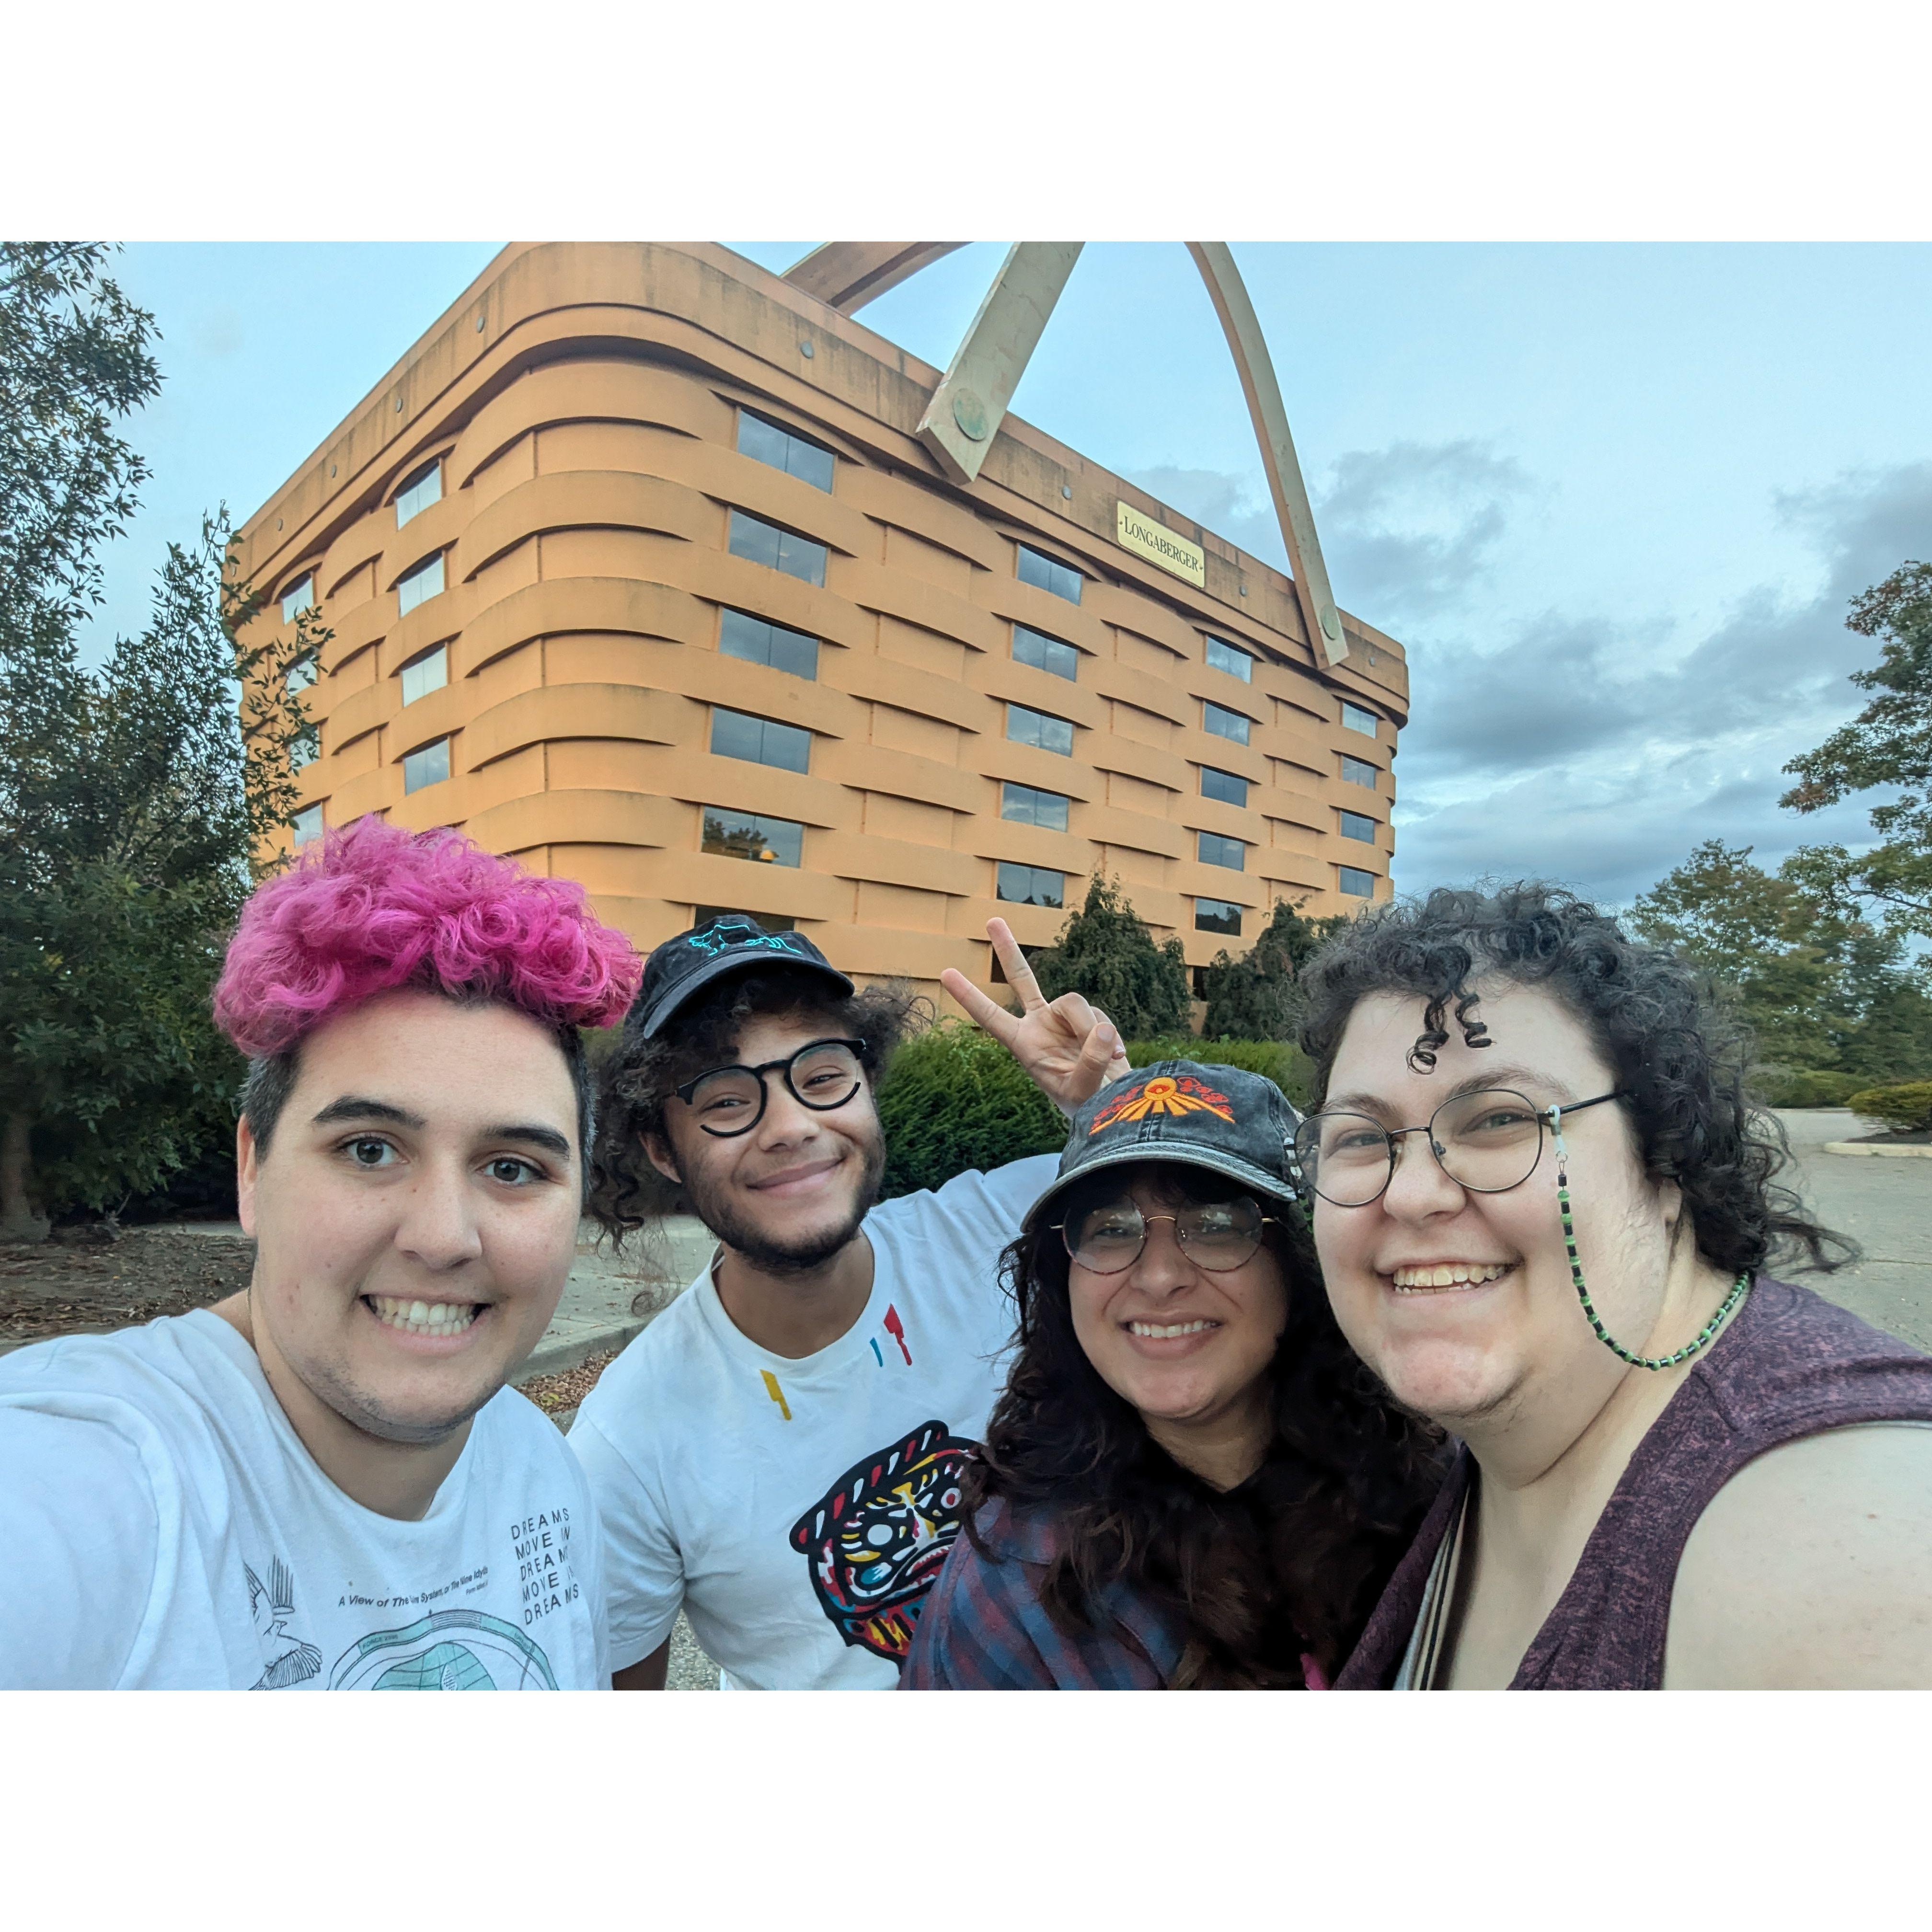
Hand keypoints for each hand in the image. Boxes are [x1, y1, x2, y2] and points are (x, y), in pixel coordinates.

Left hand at [940, 918, 1133, 1118]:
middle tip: (991, 920)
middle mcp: (1040, 1024)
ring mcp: (1065, 1019)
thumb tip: (1104, 1029)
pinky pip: (1101, 1017)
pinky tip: (1118, 1057)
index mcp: (1023, 1044)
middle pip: (1022, 979)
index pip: (991, 1016)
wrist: (1114, 1104)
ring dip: (1092, 1031)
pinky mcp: (1091, 1020)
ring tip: (1109, 1061)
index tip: (945, 973)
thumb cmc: (1087, 1105)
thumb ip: (1090, 1062)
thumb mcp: (1081, 1091)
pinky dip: (1111, 1037)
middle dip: (1009, 950)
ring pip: (1076, 1004)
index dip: (970, 997)